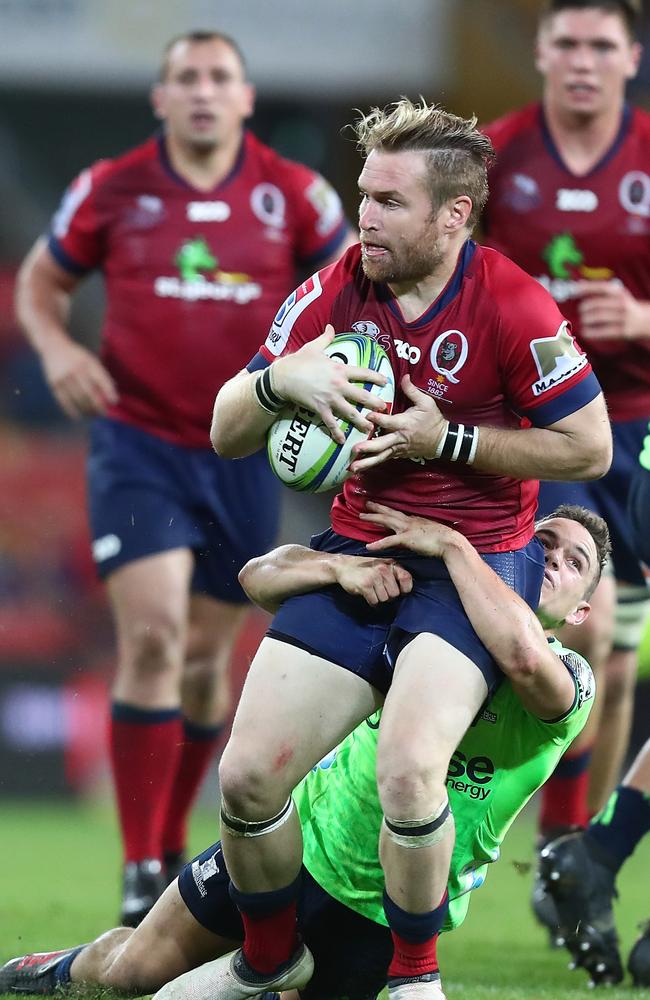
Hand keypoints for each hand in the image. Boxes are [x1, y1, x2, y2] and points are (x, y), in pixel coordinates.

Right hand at [41, 338, 117, 418]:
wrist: (53, 346)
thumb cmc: (77, 356)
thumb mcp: (91, 359)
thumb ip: (101, 374)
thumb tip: (114, 391)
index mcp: (88, 362)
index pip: (101, 379)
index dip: (109, 391)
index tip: (114, 402)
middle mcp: (76, 369)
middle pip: (90, 392)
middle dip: (98, 405)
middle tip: (103, 413)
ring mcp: (64, 377)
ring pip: (78, 399)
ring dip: (87, 410)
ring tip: (92, 415)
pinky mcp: (54, 384)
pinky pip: (64, 401)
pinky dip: (72, 410)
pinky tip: (78, 416)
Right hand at [270, 324, 387, 444]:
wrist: (283, 376)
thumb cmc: (298, 361)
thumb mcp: (313, 347)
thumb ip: (326, 338)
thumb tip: (331, 326)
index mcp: (340, 369)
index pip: (364, 373)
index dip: (377, 377)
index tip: (386, 382)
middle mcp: (338, 385)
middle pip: (362, 396)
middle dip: (375, 403)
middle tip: (384, 409)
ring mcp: (330, 398)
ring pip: (350, 412)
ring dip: (361, 421)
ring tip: (370, 428)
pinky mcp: (320, 408)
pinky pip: (331, 423)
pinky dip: (336, 432)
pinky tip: (343, 440)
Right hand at [332, 553, 411, 605]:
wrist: (343, 566)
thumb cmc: (365, 569)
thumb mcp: (381, 567)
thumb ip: (394, 575)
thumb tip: (406, 591)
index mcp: (390, 564)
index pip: (406, 578)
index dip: (405, 589)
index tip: (399, 592)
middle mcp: (384, 569)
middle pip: (395, 593)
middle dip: (388, 596)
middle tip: (379, 592)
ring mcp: (374, 576)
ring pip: (384, 599)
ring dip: (378, 599)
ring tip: (371, 592)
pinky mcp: (365, 584)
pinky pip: (374, 601)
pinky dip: (371, 602)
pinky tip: (367, 595)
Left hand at [349, 374, 446, 471]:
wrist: (442, 441)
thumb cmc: (433, 420)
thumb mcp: (427, 403)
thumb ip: (412, 391)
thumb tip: (404, 376)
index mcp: (405, 424)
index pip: (389, 422)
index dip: (378, 419)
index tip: (367, 416)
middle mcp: (399, 438)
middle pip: (382, 444)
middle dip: (369, 447)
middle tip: (355, 449)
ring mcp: (398, 449)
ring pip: (381, 456)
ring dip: (366, 462)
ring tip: (353, 467)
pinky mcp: (397, 455)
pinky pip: (383, 460)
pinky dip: (371, 464)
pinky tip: (358, 468)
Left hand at [361, 501, 459, 556]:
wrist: (449, 542)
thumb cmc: (443, 539)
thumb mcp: (430, 530)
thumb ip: (422, 530)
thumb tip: (418, 532)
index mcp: (414, 520)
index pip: (397, 514)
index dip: (387, 510)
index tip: (379, 506)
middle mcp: (409, 521)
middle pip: (389, 513)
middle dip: (376, 508)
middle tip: (366, 503)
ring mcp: (406, 529)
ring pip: (386, 521)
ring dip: (373, 518)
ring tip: (361, 516)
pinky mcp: (406, 538)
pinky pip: (389, 541)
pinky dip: (378, 544)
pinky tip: (368, 547)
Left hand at [576, 281, 649, 340]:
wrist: (646, 320)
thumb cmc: (625, 307)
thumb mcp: (617, 295)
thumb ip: (600, 290)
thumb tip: (579, 284)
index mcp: (619, 292)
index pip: (601, 287)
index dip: (586, 288)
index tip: (572, 290)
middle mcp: (622, 303)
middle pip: (597, 304)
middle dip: (584, 308)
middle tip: (581, 310)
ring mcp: (623, 318)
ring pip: (599, 317)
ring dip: (586, 319)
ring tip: (583, 320)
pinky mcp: (623, 331)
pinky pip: (603, 332)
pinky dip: (591, 332)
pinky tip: (585, 331)